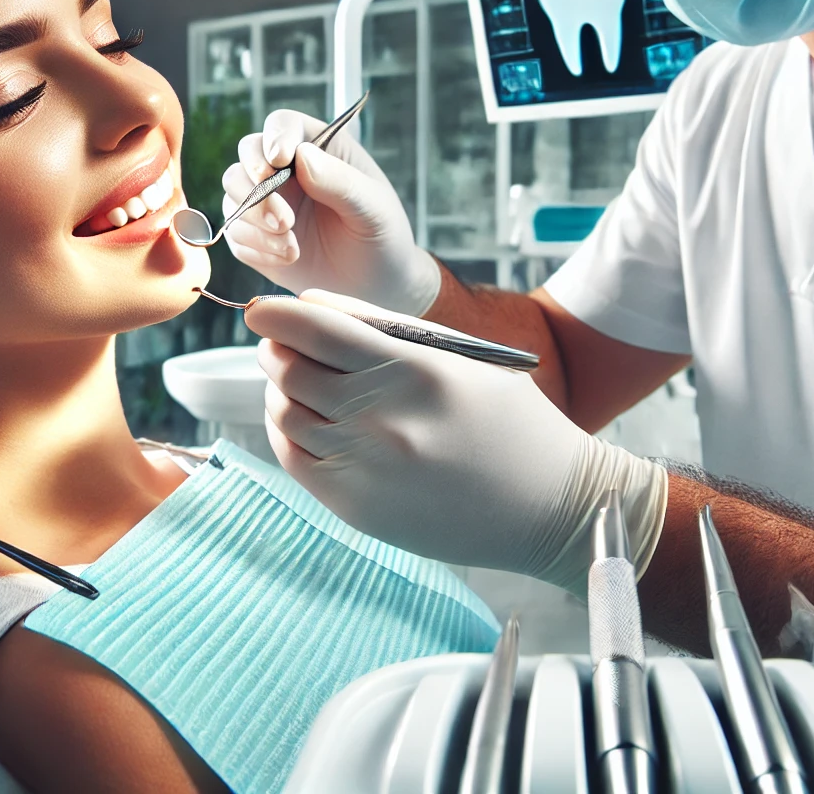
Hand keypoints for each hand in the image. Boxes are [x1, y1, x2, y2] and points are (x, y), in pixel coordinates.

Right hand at [222, 109, 440, 315]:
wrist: (375, 285)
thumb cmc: (381, 236)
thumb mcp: (373, 208)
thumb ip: (341, 181)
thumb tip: (302, 157)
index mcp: (318, 148)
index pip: (283, 124)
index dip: (275, 137)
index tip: (279, 161)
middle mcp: (285, 170)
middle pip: (246, 155)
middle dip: (254, 186)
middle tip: (284, 220)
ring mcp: (266, 202)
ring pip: (233, 194)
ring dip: (255, 221)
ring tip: (292, 248)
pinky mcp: (254, 236)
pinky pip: (234, 234)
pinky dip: (256, 248)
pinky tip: (288, 258)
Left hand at [245, 289, 668, 594]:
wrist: (550, 507)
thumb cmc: (511, 423)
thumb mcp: (461, 357)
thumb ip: (384, 327)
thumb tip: (311, 306)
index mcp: (413, 371)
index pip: (313, 328)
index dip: (276, 314)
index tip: (263, 309)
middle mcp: (382, 419)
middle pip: (287, 369)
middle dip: (277, 349)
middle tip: (285, 344)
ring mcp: (365, 468)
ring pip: (283, 413)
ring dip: (282, 391)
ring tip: (303, 384)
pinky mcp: (356, 507)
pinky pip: (293, 458)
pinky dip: (288, 432)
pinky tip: (309, 421)